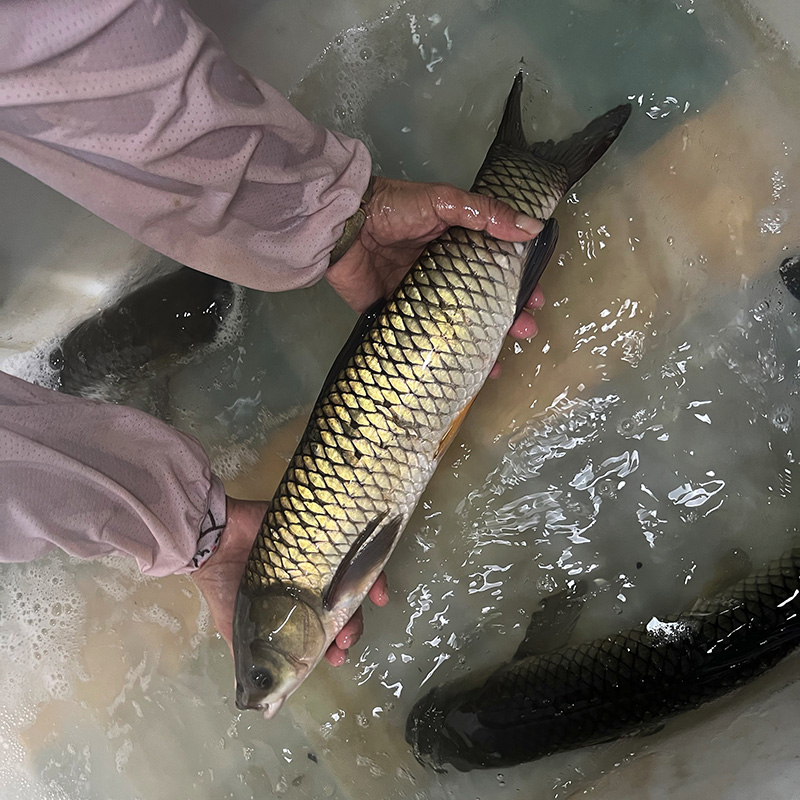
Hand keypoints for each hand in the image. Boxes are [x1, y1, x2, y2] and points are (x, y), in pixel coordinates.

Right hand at [191, 497, 387, 664]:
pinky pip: (355, 550)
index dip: (334, 646)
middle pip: (343, 610)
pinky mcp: (325, 537)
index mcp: (295, 611)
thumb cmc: (225, 587)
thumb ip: (254, 664)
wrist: (215, 543)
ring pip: (354, 583)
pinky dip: (372, 569)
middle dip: (350, 629)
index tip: (337, 657)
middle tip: (344, 639)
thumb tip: (263, 707)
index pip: (324, 631)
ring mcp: (321, 561)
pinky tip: (374, 584)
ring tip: (361, 612)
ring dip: (363, 603)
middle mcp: (312, 587)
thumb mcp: (240, 632)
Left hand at [326, 176, 545, 376]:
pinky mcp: (393, 315)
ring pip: (454, 325)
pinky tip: (456, 369)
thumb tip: (533, 227)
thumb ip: (485, 214)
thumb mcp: (443, 202)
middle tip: (524, 331)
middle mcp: (440, 274)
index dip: (517, 284)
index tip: (536, 300)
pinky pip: (419, 339)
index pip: (493, 269)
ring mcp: (418, 297)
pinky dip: (437, 355)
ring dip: (477, 343)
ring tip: (497, 361)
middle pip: (479, 302)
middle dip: (505, 319)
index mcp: (455, 247)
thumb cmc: (394, 208)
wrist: (343, 226)